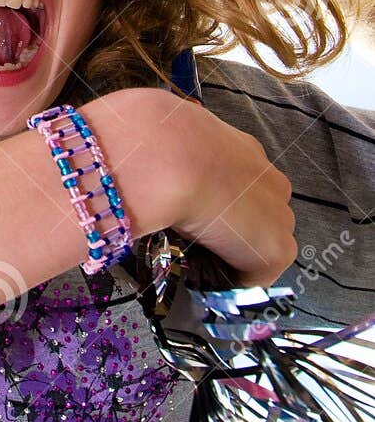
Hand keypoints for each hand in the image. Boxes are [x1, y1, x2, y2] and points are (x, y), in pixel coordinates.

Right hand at [98, 90, 296, 286]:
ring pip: (257, 244)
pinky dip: (230, 281)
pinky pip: (254, 276)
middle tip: (191, 239)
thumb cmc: (155, 141)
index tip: (190, 215)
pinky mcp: (276, 249)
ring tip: (193, 258)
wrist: (165, 157)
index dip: (216, 204)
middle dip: (229, 230)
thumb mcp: (163, 140)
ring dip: (230, 254)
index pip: (239, 184)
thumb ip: (170, 156)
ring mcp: (279, 215)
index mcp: (242, 150)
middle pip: (256, 216)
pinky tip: (202, 272)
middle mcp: (269, 178)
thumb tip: (142, 163)